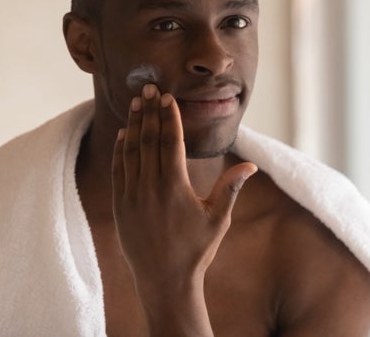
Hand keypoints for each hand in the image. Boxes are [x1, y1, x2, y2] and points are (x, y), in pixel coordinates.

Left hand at [111, 83, 256, 333]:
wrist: (164, 280)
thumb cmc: (196, 250)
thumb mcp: (217, 220)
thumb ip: (230, 188)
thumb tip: (251, 166)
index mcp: (174, 186)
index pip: (170, 141)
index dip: (169, 116)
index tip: (168, 97)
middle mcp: (150, 186)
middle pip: (149, 139)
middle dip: (150, 111)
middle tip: (149, 88)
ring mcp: (131, 195)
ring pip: (130, 151)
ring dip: (134, 125)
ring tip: (136, 103)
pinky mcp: (120, 206)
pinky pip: (118, 170)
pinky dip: (120, 149)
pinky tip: (123, 134)